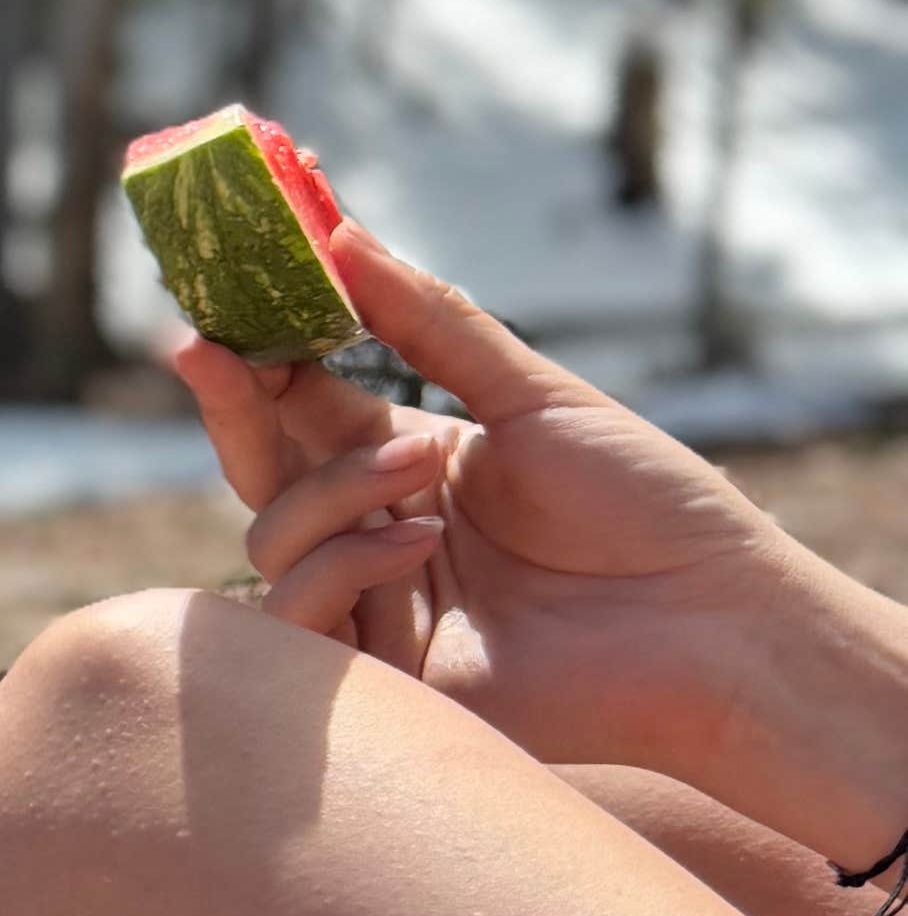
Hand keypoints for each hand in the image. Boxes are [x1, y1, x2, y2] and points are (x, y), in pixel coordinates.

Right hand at [171, 228, 871, 819]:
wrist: (711, 619)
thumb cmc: (645, 505)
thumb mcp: (533, 395)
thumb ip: (430, 322)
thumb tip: (340, 233)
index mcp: (410, 466)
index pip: (302, 406)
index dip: (254, 358)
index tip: (216, 310)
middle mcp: (378, 534)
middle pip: (260, 472)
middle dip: (230, 406)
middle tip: (203, 346)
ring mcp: (376, 609)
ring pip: (270, 538)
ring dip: (334, 488)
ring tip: (425, 465)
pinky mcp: (383, 682)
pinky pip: (297, 615)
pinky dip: (344, 565)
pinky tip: (421, 544)